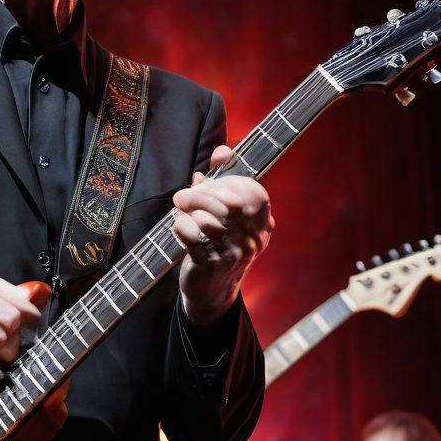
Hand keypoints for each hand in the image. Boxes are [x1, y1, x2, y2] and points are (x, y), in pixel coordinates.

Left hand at [172, 145, 273, 326]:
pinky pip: (190, 234)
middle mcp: (252, 239)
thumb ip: (224, 180)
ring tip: (181, 215)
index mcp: (261, 224)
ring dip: (187, 213)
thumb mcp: (225, 213)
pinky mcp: (210, 263)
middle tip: (183, 197)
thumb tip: (223, 151)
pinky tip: (179, 229)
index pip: (253, 193)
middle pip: (228, 204)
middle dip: (200, 194)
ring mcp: (233, 253)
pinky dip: (179, 226)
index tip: (207, 185)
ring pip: (207, 219)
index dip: (227, 183)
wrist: (211, 290)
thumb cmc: (217, 243)